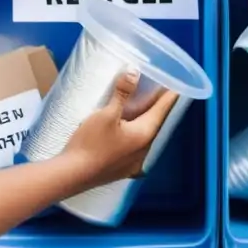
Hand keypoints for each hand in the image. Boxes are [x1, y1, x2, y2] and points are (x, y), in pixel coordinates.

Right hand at [64, 71, 179, 188]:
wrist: (71, 175)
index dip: (169, 97)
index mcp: (144, 135)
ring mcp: (133, 164)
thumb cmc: (90, 144)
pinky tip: (127, 137)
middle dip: (156, 109)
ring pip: (144, 138)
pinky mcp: (122, 171)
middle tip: (157, 93)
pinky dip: (133, 139)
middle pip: (154, 124)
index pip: (162, 111)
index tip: (176, 86)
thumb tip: (134, 72)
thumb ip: (121, 93)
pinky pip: (134, 151)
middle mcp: (144, 152)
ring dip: (143, 124)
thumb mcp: (106, 114)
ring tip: (140, 110)